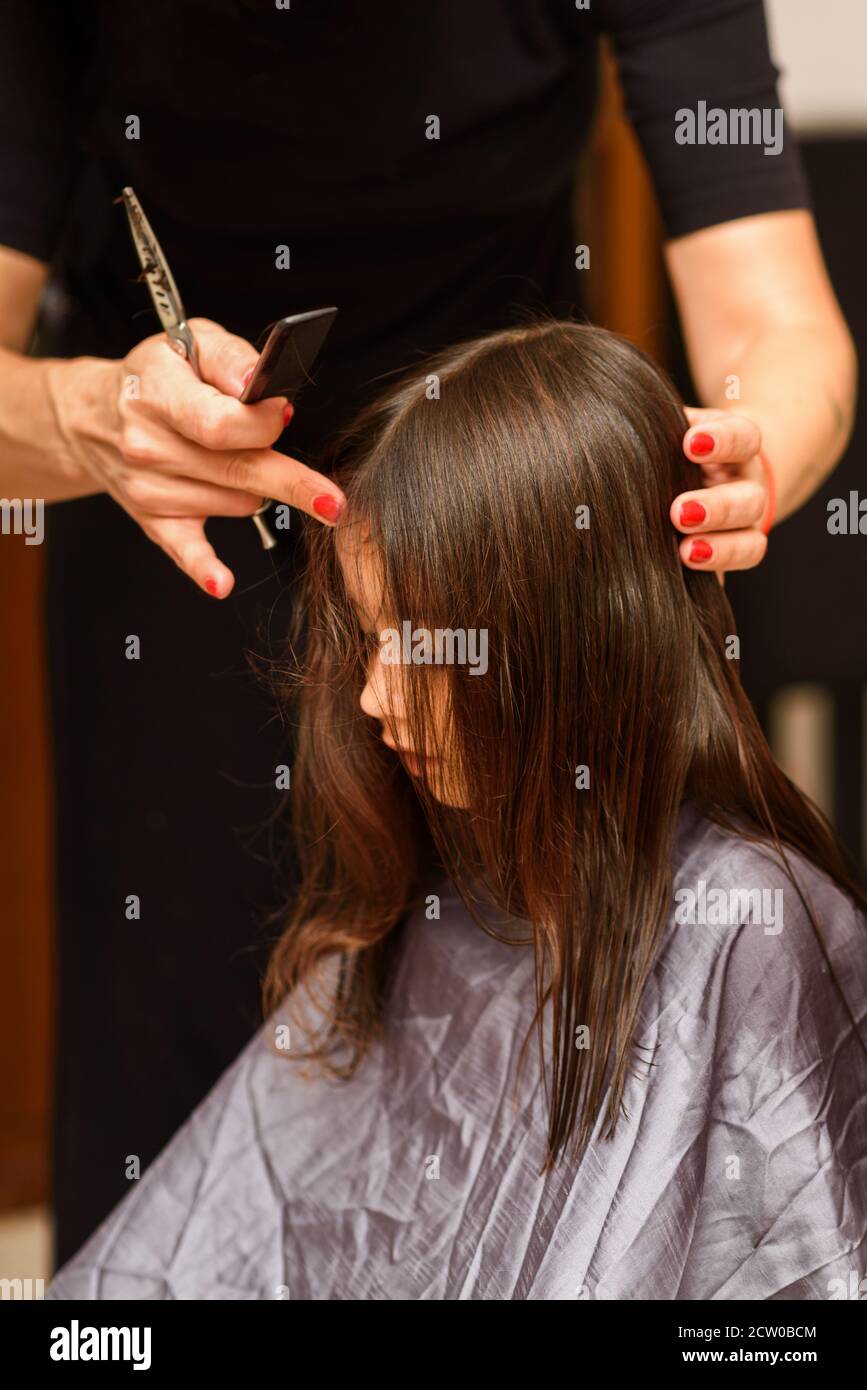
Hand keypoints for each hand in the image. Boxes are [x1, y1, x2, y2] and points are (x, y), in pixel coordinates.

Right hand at [49, 317, 346, 597]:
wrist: (95, 417)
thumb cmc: (155, 379)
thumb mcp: (190, 343)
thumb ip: (231, 358)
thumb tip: (260, 384)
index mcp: (158, 394)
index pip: (218, 424)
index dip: (261, 424)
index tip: (285, 414)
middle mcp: (149, 445)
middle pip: (237, 471)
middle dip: (291, 483)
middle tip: (331, 499)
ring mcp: (150, 489)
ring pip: (237, 502)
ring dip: (253, 486)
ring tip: (234, 459)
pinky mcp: (154, 521)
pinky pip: (184, 551)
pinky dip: (204, 568)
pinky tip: (221, 582)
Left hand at [670, 407, 769, 573]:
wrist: (707, 475)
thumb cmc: (678, 448)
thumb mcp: (673, 429)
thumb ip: (658, 429)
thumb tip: (609, 426)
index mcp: (737, 446)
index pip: (744, 437)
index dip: (723, 440)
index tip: (690, 444)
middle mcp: (748, 487)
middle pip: (750, 498)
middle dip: (717, 507)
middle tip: (678, 512)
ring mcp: (745, 527)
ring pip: (751, 542)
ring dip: (719, 549)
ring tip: (685, 552)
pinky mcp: (732, 557)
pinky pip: (732, 571)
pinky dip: (714, 573)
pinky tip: (683, 575)